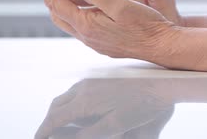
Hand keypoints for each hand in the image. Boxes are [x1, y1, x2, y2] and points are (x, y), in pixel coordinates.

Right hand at [34, 78, 174, 138]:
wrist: (162, 80)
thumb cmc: (143, 105)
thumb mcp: (116, 126)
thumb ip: (90, 134)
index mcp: (86, 100)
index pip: (55, 118)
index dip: (44, 131)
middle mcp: (85, 86)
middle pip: (57, 105)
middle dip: (49, 121)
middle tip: (46, 135)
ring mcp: (94, 78)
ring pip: (67, 95)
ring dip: (60, 110)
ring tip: (60, 125)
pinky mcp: (102, 74)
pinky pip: (79, 88)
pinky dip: (72, 101)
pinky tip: (80, 109)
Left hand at [35, 0, 178, 59]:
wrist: (162, 45)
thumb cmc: (145, 24)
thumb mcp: (120, 4)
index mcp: (87, 25)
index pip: (55, 3)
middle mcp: (87, 36)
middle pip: (57, 13)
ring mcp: (94, 42)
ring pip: (68, 21)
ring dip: (63, 3)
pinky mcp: (102, 43)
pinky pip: (80, 26)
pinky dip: (76, 11)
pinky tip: (85, 4)